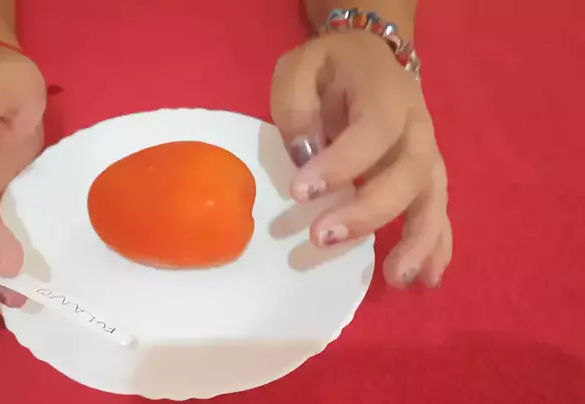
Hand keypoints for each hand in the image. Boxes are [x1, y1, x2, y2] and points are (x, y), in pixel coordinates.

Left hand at [271, 31, 451, 287]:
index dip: (341, 163)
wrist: (372, 58)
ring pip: (434, 199)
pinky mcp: (428, 177)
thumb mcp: (300, 68)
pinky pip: (440, 212)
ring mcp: (428, 154)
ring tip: (398, 277)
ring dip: (420, 240)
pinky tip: (427, 280)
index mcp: (385, 94)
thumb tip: (305, 156)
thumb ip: (297, 105)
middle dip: (369, 211)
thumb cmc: (331, 67)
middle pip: (410, 173)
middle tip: (323, 237)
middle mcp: (416, 127)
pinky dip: (438, 246)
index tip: (300, 192)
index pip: (372, 131)